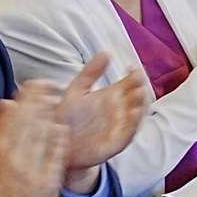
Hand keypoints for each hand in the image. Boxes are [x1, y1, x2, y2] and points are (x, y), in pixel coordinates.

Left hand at [55, 53, 146, 177]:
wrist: (55, 145)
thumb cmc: (67, 118)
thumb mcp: (76, 91)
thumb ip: (90, 73)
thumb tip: (106, 51)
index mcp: (112, 96)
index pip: (131, 82)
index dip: (134, 74)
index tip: (131, 66)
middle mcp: (119, 110)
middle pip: (137, 96)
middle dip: (139, 87)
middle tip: (137, 78)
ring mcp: (119, 126)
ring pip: (137, 114)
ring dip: (140, 104)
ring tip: (139, 92)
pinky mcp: (115, 142)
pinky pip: (129, 133)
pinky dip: (133, 124)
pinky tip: (134, 112)